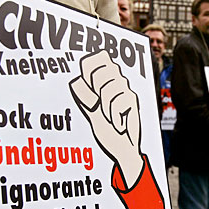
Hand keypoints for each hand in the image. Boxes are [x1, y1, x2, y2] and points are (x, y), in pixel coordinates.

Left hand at [70, 51, 143, 186]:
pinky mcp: (133, 101)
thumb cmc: (108, 131)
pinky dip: (114, 116)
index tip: (87, 83)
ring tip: (108, 118)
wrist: (123, 150)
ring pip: (109, 87)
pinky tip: (117, 123)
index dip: (90, 65)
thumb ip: (86, 99)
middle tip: (97, 104)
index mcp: (104, 82)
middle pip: (104, 68)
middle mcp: (117, 82)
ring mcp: (126, 90)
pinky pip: (118, 102)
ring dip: (104, 107)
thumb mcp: (92, 114)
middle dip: (95, 87)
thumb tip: (75, 82)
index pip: (98, 58)